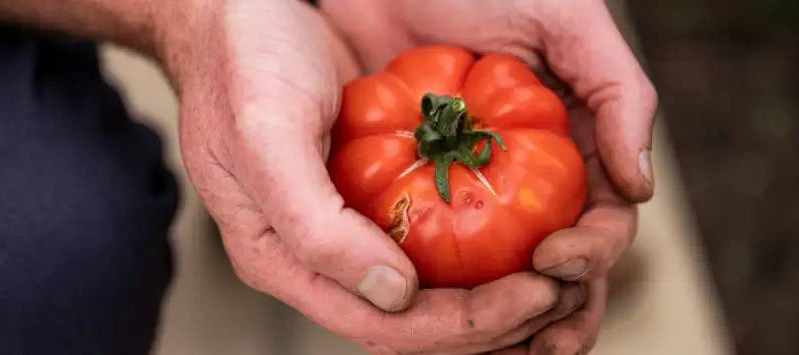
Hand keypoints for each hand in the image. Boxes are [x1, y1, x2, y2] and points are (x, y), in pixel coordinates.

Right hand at [161, 0, 584, 352]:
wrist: (237, 9)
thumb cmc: (241, 66)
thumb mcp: (266, 141)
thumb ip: (318, 228)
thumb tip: (394, 296)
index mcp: (282, 259)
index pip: (381, 325)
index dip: (462, 325)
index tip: (533, 296)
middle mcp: (318, 255)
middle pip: (413, 320)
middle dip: (491, 318)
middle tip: (561, 290)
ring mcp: (346, 224)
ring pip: (427, 289)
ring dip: (492, 293)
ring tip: (556, 276)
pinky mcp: (371, 191)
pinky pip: (430, 236)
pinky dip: (479, 248)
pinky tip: (523, 236)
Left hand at [322, 0, 655, 352]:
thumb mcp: (565, 20)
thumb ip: (618, 93)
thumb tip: (641, 187)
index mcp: (576, 151)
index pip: (600, 224)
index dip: (591, 254)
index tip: (555, 258)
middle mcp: (531, 185)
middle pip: (560, 271)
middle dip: (561, 315)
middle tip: (545, 344)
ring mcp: (476, 198)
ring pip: (503, 282)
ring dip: (509, 327)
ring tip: (497, 350)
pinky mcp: (418, 202)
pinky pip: (435, 263)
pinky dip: (442, 299)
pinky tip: (431, 318)